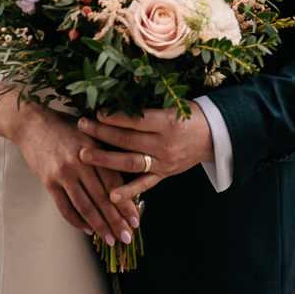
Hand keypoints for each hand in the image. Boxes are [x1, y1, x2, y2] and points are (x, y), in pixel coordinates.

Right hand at [11, 105, 140, 246]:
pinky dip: (76, 221)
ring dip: (99, 226)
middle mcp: (80, 162)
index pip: (114, 183)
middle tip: (127, 238)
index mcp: (94, 149)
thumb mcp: (90, 133)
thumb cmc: (65, 127)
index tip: (135, 221)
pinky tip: (87, 229)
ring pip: (85, 206)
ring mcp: (63, 173)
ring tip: (110, 239)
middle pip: (101, 198)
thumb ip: (105, 154)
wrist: (31, 123)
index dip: (125, 204)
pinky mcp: (48, 181)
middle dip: (116, 221)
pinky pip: (64, 207)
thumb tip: (125, 182)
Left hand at [76, 106, 214, 203]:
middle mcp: (165, 145)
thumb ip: (147, 106)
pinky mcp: (164, 175)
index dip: (115, 117)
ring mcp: (164, 163)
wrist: (213, 137)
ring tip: (84, 154)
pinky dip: (128, 192)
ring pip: (131, 163)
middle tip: (81, 126)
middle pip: (128, 141)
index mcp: (168, 123)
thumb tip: (115, 98)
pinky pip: (144, 185)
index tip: (95, 112)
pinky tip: (111, 195)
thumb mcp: (173, 105)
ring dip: (105, 160)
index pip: (136, 121)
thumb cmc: (189, 115)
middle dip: (102, 134)